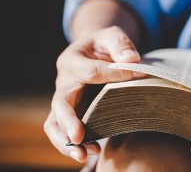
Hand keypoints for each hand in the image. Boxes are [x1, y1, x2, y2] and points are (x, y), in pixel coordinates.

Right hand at [44, 26, 143, 161]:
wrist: (93, 52)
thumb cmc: (104, 44)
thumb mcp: (112, 35)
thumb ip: (120, 44)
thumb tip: (132, 61)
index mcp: (71, 60)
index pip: (90, 72)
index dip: (114, 75)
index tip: (137, 76)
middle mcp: (63, 82)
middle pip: (60, 103)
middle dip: (69, 120)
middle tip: (78, 137)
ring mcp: (64, 100)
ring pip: (54, 123)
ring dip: (66, 141)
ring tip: (84, 154)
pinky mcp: (71, 113)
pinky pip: (63, 131)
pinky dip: (72, 144)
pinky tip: (91, 152)